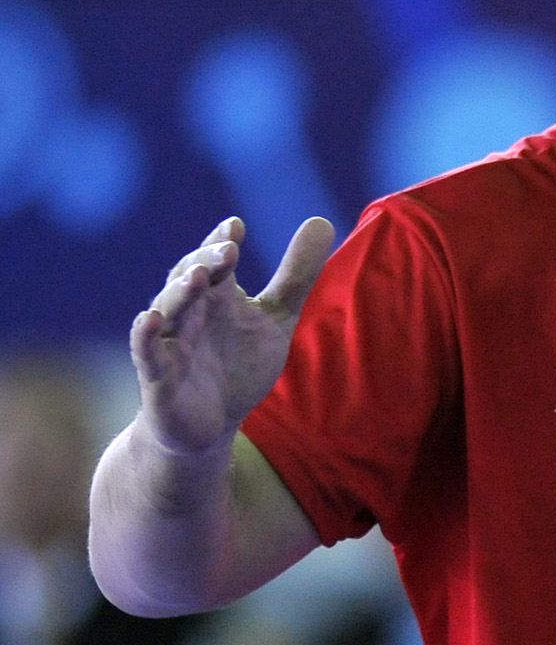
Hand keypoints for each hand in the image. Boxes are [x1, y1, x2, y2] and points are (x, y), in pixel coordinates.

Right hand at [131, 217, 335, 456]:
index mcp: (215, 296)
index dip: (221, 242)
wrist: (211, 424)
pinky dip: (145, 335)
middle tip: (228, 249)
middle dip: (207, 261)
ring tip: (199, 275)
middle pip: (190, 278)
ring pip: (167, 309)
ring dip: (180, 291)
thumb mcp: (276, 318)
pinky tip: (149, 318)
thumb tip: (322, 220)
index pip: (214, 260)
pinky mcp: (157, 375)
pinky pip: (146, 351)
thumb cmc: (238, 364)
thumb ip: (296, 275)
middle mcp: (188, 312)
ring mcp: (169, 341)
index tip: (235, 226)